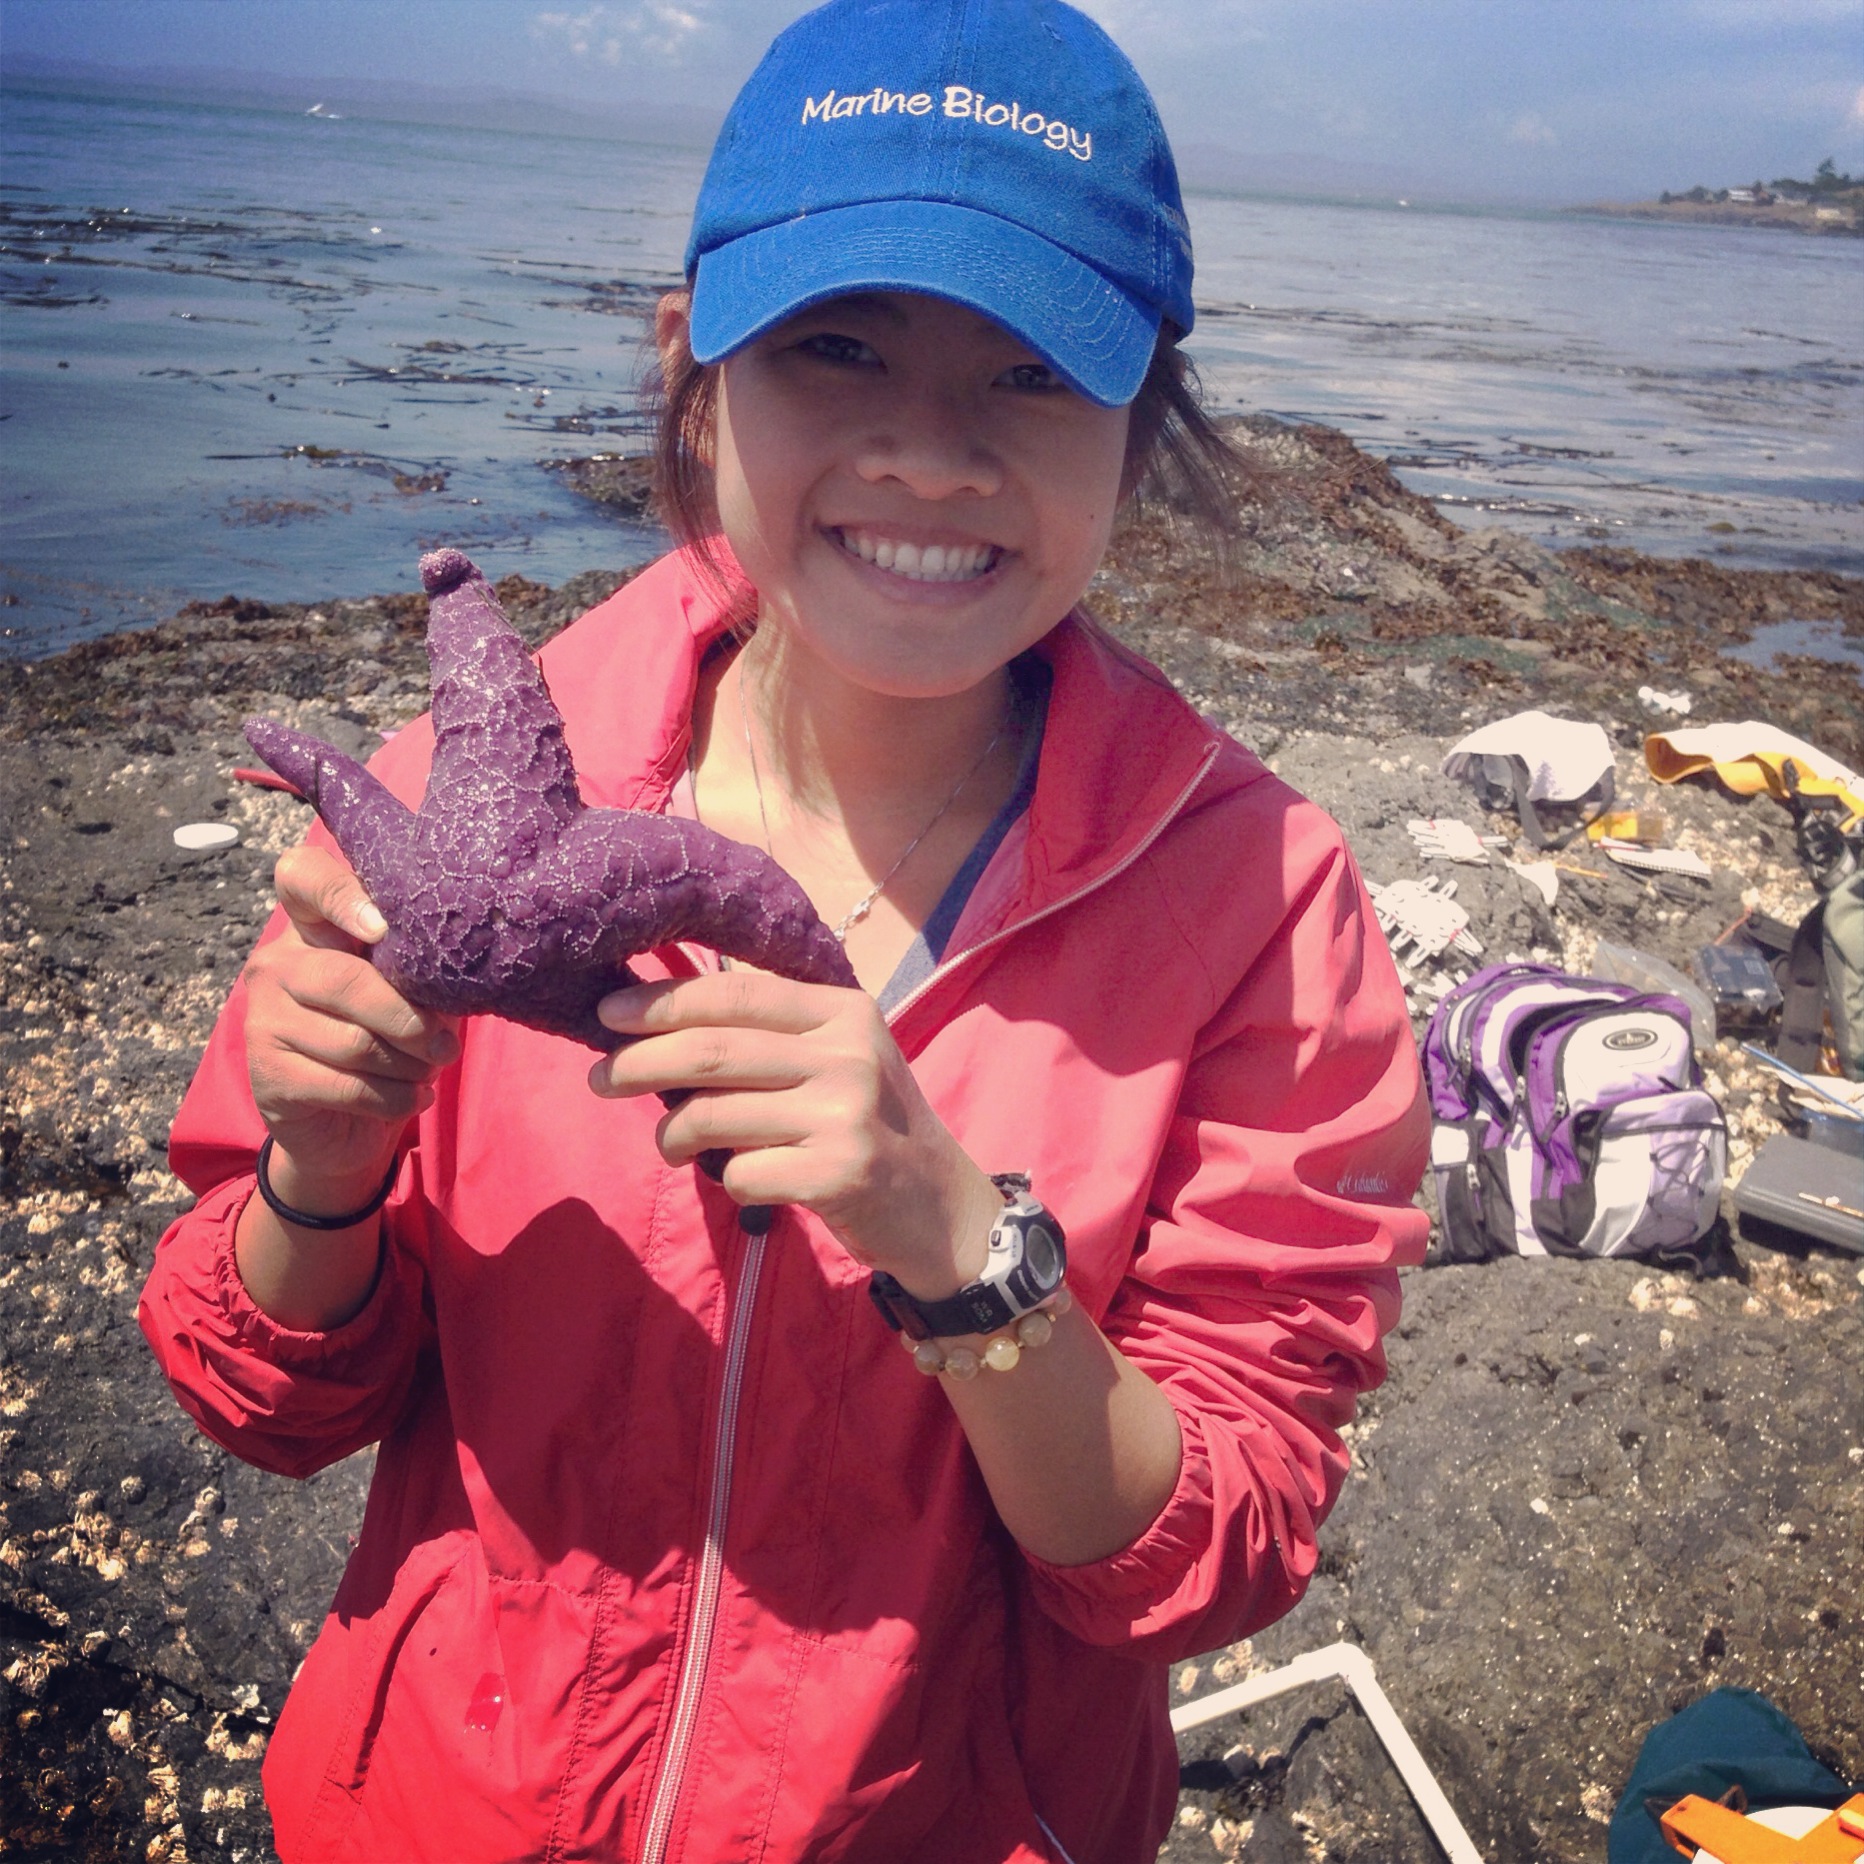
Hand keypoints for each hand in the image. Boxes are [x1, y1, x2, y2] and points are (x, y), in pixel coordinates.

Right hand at [243, 844, 459, 1209]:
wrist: (346, 1123)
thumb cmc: (392, 1037)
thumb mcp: (411, 990)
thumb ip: (419, 966)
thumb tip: (461, 969)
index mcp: (313, 926)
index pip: (303, 876)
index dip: (341, 893)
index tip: (384, 928)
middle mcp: (277, 963)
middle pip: (347, 981)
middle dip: (411, 1020)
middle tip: (446, 1046)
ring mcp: (264, 1018)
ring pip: (354, 1042)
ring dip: (410, 1065)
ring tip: (429, 1070)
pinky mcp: (267, 1075)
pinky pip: (348, 1085)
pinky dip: (396, 1098)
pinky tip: (414, 1096)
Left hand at [590, 973, 1004, 1296]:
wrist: (939, 1208)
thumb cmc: (868, 1127)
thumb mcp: (837, 1061)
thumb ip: (769, 1039)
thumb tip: (657, 1030)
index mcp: (844, 1012)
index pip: (737, 992)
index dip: (664, 1001)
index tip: (607, 1011)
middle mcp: (849, 1055)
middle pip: (714, 1051)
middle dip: (640, 1062)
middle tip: (600, 1078)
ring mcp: (846, 1115)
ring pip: (714, 1114)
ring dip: (672, 1133)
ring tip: (670, 1144)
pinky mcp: (838, 1174)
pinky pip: (741, 1172)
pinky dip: (726, 1179)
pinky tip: (747, 1180)